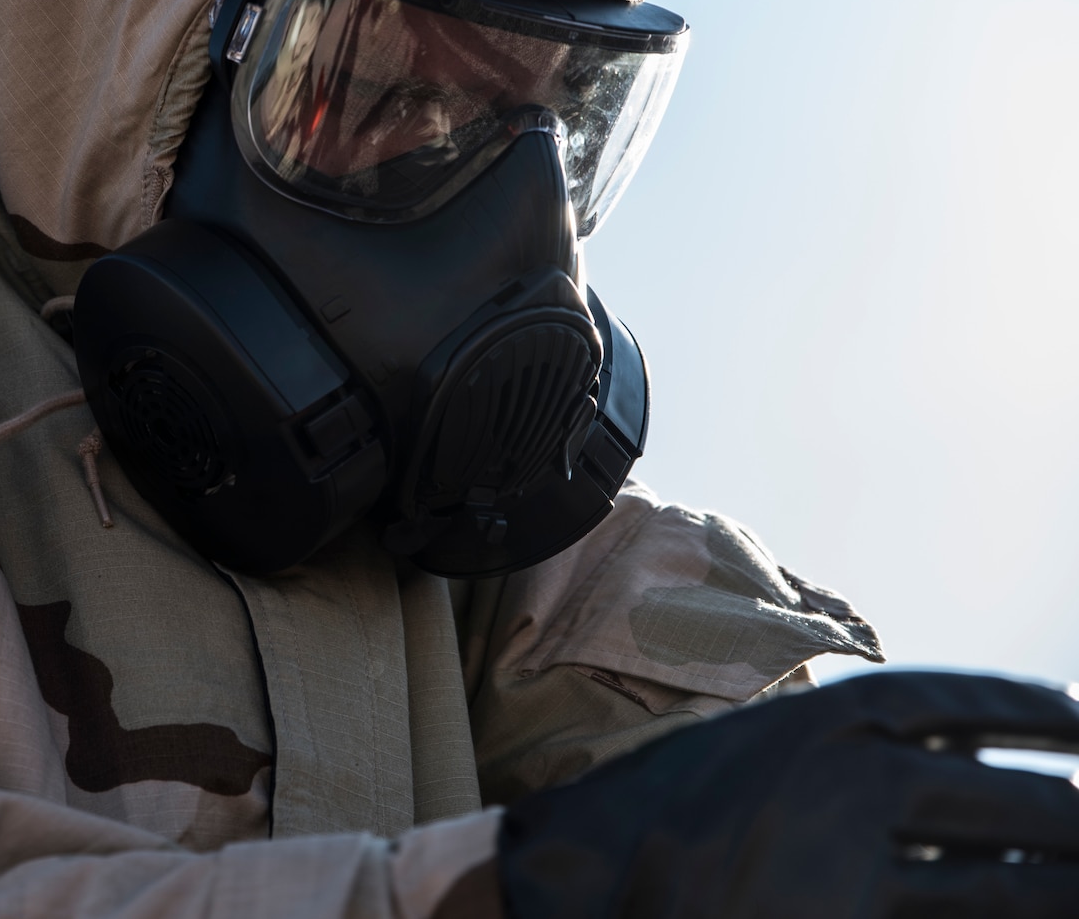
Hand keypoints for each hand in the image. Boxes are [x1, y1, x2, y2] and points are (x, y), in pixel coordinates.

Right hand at [498, 670, 1078, 916]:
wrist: (575, 892)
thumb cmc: (650, 822)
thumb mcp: (742, 756)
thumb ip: (829, 753)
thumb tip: (931, 762)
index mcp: (820, 722)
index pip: (960, 705)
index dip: (1032, 712)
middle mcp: (852, 783)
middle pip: (1010, 798)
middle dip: (1070, 818)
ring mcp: (857, 867)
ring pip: (1010, 883)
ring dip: (1061, 885)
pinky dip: (1000, 914)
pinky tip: (1017, 913)